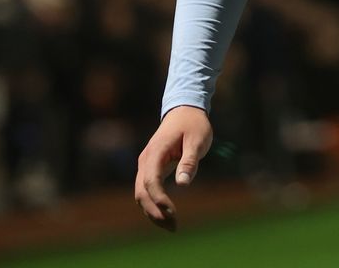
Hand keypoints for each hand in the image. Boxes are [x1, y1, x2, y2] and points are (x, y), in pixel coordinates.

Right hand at [134, 104, 213, 230]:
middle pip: (141, 191)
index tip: (172, 212)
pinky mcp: (150, 169)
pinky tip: (165, 215)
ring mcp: (145, 164)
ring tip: (171, 226)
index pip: (151, 180)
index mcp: (156, 151)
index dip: (159, 199)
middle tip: (173, 226)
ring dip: (153, 211)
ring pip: (141, 194)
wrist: (184, 111)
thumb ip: (190, 161)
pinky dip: (153, 205)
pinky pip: (146, 190)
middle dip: (155, 211)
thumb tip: (182, 184)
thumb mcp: (197, 140)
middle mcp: (146, 159)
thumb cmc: (193, 125)